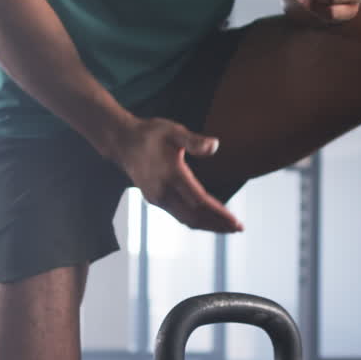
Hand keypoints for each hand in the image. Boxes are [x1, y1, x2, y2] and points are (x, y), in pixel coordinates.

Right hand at [113, 117, 242, 233]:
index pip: (200, 201)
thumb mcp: (173, 131)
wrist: (122, 142)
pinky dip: (196, 220)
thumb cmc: (150, 134)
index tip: (236, 221)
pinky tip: (209, 220)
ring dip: (208, 225)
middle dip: (217, 225)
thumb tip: (215, 145)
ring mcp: (157, 198)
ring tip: (228, 228)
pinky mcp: (155, 200)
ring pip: (186, 219)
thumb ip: (194, 141)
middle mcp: (163, 191)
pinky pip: (179, 215)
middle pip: (195, 217)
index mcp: (171, 174)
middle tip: (239, 228)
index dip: (219, 213)